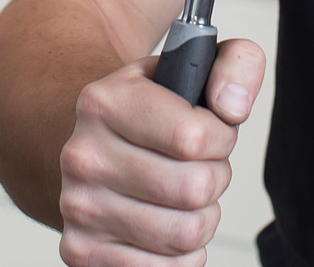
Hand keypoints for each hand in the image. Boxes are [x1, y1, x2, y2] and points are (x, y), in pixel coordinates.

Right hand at [59, 39, 266, 265]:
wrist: (93, 147)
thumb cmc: (151, 114)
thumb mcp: (194, 68)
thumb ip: (235, 65)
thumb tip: (232, 106)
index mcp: (104, 102)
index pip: (194, 137)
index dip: (220, 137)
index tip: (210, 130)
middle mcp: (83, 156)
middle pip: (195, 189)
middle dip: (213, 178)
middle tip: (196, 165)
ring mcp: (78, 208)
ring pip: (185, 235)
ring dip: (201, 218)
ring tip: (183, 196)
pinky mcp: (81, 252)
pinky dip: (182, 256)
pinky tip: (166, 224)